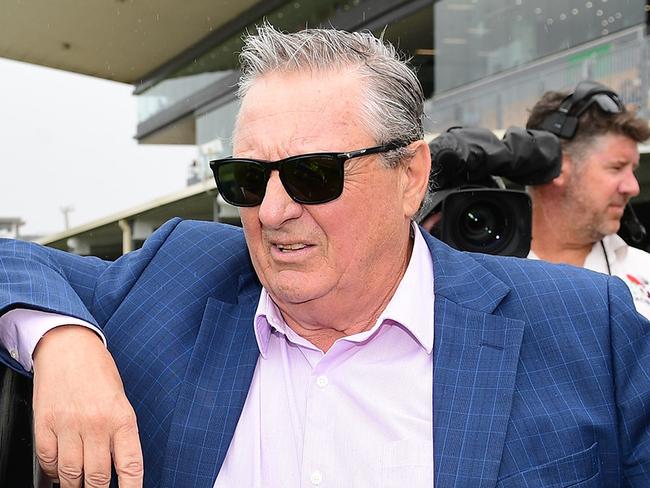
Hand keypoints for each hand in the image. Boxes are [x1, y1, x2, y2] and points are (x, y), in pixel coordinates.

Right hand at [32, 325, 142, 486]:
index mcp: (122, 417)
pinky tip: (60, 469)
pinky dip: (54, 472)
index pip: (130, 465)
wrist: (68, 346)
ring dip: (75, 485)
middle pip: (98, 477)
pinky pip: (49, 462)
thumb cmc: (98, 370)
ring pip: (71, 475)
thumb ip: (119, 432)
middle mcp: (96, 423)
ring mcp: (69, 426)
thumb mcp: (120, 399)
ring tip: (79, 484)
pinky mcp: (45, 425)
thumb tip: (119, 465)